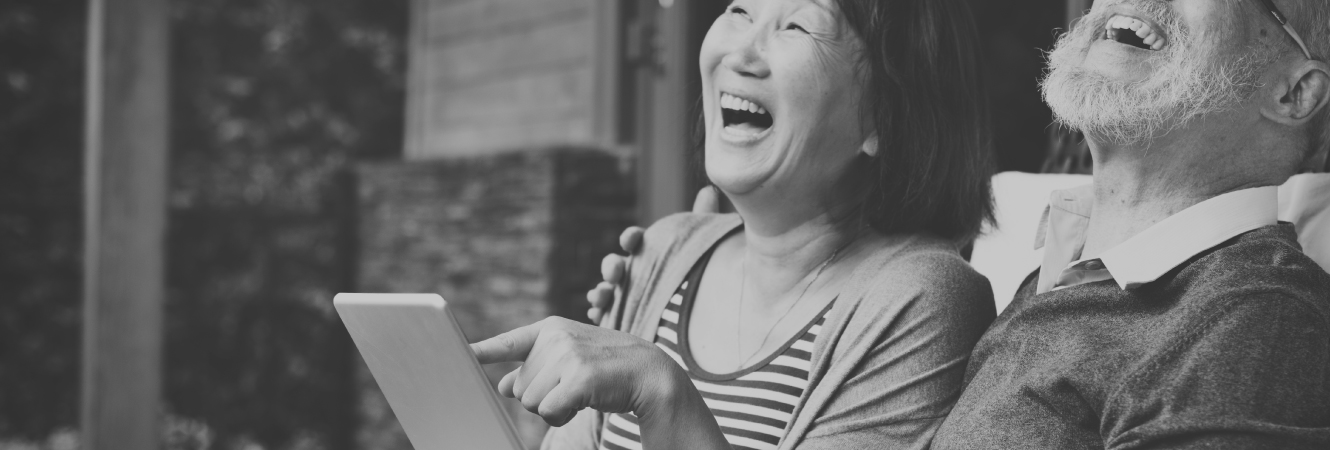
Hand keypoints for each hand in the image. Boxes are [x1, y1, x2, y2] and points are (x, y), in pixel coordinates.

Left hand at [470, 317, 683, 426]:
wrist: (650, 372)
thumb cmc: (606, 369)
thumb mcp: (568, 361)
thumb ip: (534, 370)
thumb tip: (504, 385)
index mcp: (549, 329)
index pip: (507, 342)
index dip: (480, 351)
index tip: (458, 354)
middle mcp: (555, 338)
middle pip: (520, 388)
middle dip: (543, 396)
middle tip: (574, 386)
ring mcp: (568, 355)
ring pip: (531, 403)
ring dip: (554, 407)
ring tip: (581, 392)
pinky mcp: (579, 377)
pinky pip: (548, 411)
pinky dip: (562, 415)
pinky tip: (583, 402)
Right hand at [586, 186, 721, 322]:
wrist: (702, 317)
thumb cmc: (695, 275)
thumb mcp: (700, 247)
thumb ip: (701, 220)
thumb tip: (709, 190)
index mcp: (648, 254)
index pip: (635, 241)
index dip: (631, 238)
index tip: (632, 238)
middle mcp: (633, 274)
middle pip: (616, 266)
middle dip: (611, 265)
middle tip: (615, 270)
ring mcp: (626, 298)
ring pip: (607, 292)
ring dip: (601, 290)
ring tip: (602, 294)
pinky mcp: (623, 322)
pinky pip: (605, 318)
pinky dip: (598, 313)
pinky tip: (596, 313)